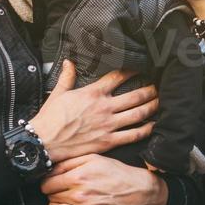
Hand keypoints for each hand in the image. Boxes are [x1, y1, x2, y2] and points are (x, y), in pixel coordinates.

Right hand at [29, 61, 157, 160]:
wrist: (44, 142)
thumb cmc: (50, 119)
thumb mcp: (58, 93)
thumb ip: (67, 77)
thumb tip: (68, 62)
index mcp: (93, 93)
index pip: (118, 77)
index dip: (132, 71)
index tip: (142, 68)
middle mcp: (105, 107)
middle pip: (135, 96)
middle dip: (150, 90)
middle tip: (159, 87)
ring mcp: (109, 125)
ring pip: (138, 114)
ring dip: (152, 107)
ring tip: (160, 102)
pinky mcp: (109, 141)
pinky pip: (133, 135)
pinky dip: (146, 130)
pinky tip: (154, 125)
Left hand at [40, 153, 167, 204]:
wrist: (141, 193)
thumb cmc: (118, 174)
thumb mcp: (95, 159)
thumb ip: (70, 162)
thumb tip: (49, 170)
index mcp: (79, 177)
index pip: (47, 184)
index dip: (48, 184)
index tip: (54, 186)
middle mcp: (80, 195)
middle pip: (50, 198)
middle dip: (55, 195)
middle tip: (65, 194)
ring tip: (67, 204)